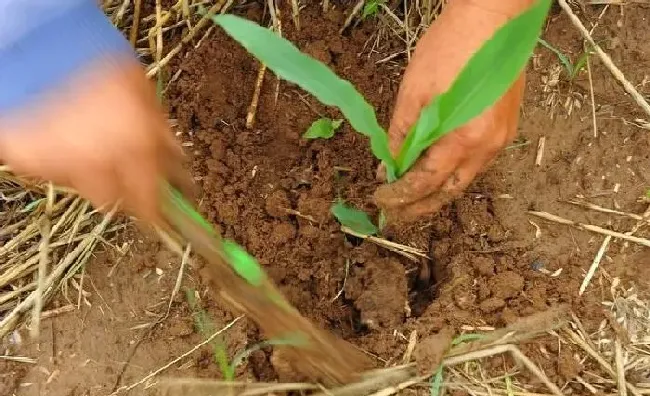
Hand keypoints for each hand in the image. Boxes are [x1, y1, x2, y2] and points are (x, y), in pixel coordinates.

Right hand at [0, 57, 190, 224]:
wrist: (40, 46)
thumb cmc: (99, 62)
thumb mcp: (146, 92)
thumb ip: (162, 132)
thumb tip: (177, 160)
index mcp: (136, 148)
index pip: (152, 202)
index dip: (159, 211)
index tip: (163, 212)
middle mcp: (102, 164)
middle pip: (119, 203)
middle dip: (127, 192)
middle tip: (127, 174)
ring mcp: (64, 165)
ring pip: (87, 189)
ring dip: (96, 177)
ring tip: (94, 146)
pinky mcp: (32, 161)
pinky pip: (57, 173)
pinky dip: (65, 163)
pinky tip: (67, 138)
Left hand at [374, 0, 529, 220]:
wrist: (492, 17)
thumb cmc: (452, 47)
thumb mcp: (414, 91)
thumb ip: (401, 134)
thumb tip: (389, 165)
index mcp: (465, 139)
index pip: (427, 182)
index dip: (401, 195)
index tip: (380, 199)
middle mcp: (488, 146)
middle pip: (450, 191)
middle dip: (421, 205)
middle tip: (396, 212)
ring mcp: (502, 137)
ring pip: (465, 178)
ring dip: (437, 189)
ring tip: (411, 193)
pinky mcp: (506, 125)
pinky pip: (477, 160)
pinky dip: (453, 170)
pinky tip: (435, 167)